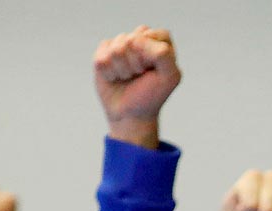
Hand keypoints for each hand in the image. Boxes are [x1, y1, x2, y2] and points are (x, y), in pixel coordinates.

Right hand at [94, 25, 179, 147]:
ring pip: (116, 50)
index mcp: (159, 39)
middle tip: (139, 76)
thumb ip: (163, 53)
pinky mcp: (103, 52)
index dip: (150, 56)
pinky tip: (114, 78)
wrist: (131, 114)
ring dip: (122, 70)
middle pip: (131, 41)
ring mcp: (120, 43)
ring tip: (128, 77)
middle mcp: (139, 37)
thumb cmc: (152, 95)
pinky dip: (108, 74)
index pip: (150, 35)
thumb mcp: (170, 76)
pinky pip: (101, 58)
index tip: (153, 70)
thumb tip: (134, 40)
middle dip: (135, 64)